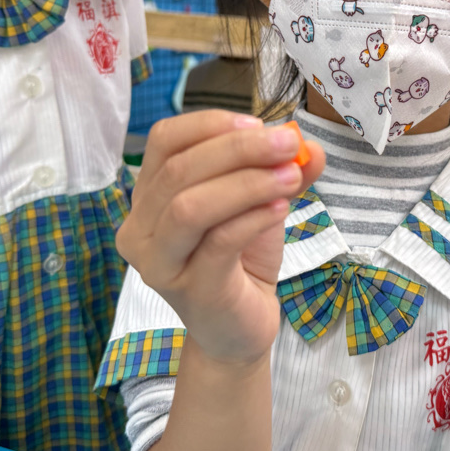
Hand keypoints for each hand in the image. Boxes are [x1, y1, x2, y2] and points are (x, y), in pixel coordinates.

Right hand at [117, 111, 324, 367]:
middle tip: (289, 144)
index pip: (165, 141)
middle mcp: (140, 227)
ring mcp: (159, 262)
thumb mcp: (261, 203)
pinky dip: (252, 217)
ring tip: (291, 176)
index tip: (259, 122)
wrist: (240, 328)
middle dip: (240, 149)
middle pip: (180, 169)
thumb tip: (309, 145)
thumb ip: (281, 170)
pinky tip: (281, 208)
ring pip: (190, 206)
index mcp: (149, 196)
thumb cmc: (240, 261)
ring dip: (248, 182)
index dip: (211, 124)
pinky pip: (218, 242)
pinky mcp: (190, 290)